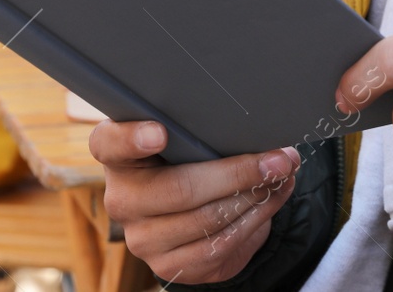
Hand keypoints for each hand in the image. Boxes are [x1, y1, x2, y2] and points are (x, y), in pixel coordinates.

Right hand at [90, 119, 301, 284]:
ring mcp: (142, 238)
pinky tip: (271, 201)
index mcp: (117, 155)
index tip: (159, 133)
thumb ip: (201, 128)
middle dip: (238, 173)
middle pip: (180, 188)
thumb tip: (258, 128)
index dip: (132, 139)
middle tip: (279, 159)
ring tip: (282, 176)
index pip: (109, 143)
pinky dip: (254, 221)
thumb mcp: (185, 137)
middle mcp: (121, 198)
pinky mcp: (168, 266)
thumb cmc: (188, 158)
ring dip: (255, 198)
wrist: (190, 210)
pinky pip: (218, 246)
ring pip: (206, 220)